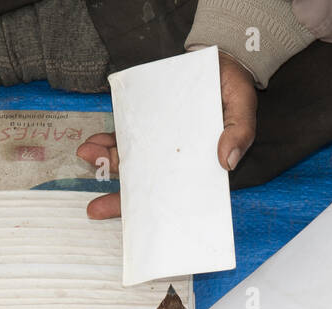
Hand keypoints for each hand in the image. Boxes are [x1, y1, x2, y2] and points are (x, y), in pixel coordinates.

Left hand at [75, 50, 256, 218]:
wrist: (223, 62)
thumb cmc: (236, 91)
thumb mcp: (244, 109)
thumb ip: (239, 132)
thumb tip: (226, 162)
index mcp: (198, 168)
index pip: (175, 196)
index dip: (154, 211)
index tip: (134, 222)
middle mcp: (175, 162)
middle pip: (146, 185)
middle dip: (119, 197)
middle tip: (95, 208)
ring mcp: (159, 143)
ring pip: (131, 161)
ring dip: (106, 162)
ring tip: (87, 159)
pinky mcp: (149, 124)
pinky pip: (126, 137)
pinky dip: (108, 141)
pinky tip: (94, 142)